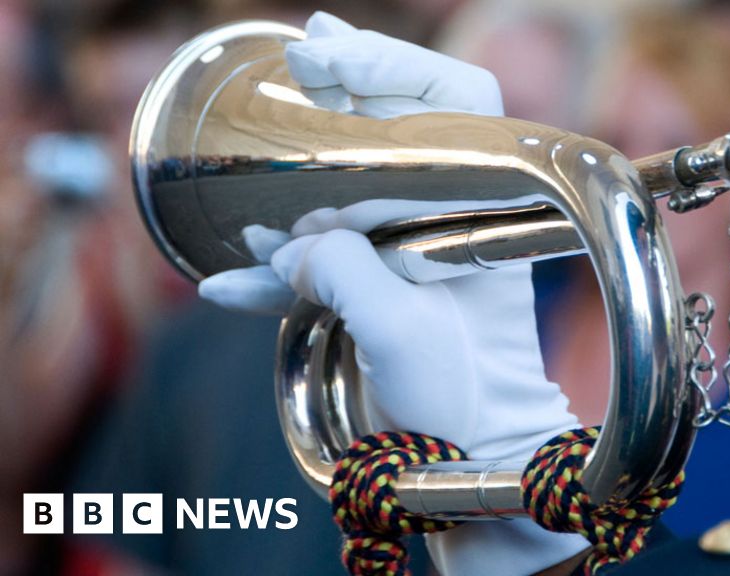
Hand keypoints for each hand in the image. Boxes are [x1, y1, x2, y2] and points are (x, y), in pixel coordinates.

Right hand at [198, 12, 588, 574]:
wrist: (465, 459)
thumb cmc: (460, 401)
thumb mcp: (403, 333)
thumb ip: (344, 273)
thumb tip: (291, 244)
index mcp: (478, 211)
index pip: (457, 101)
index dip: (397, 64)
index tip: (332, 55)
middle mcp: (445, 218)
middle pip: (401, 124)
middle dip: (348, 87)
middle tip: (303, 59)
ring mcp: (407, 251)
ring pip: (354, 180)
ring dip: (301, 165)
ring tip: (252, 139)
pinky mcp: (375, 289)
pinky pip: (322, 260)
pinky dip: (278, 269)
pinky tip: (228, 286)